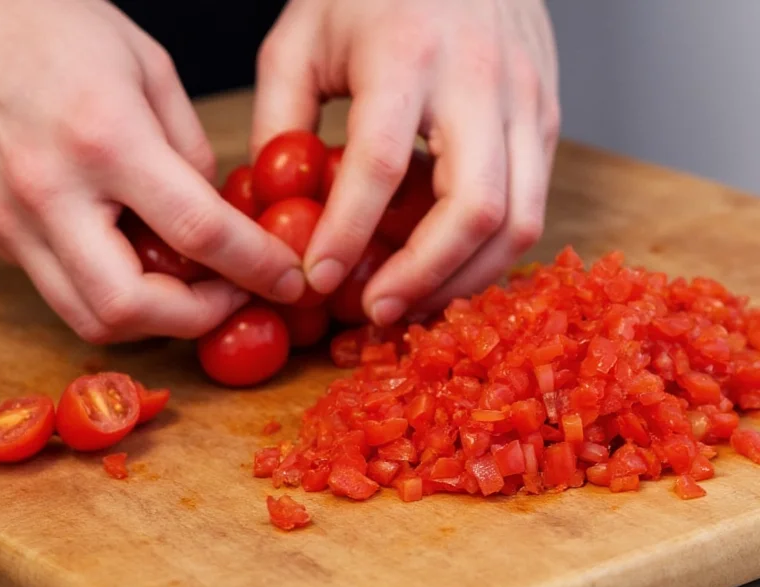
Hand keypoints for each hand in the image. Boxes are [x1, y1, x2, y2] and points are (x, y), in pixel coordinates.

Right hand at [0, 0, 305, 343]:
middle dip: (196, 318)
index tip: (289, 281)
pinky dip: (109, 289)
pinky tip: (134, 258)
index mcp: (104, 137)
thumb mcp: (151, 70)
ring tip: (189, 286)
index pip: (198, 231)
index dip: (256, 268)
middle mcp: (48, 190)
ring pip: (87, 316)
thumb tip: (214, 220)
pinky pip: (59, 286)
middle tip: (233, 297)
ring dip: (152, 318)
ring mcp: (7, 219)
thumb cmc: (59, 26)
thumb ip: (190, 154)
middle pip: (129, 307)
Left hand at [252, 0, 558, 324]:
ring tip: (411, 302)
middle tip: (375, 311)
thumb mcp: (301, 38)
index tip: (317, 280)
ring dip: (463, 279)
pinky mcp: (548, 120)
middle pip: (473, 209)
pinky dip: (486, 252)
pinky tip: (444, 265)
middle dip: (422, 277)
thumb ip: (279, 119)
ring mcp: (529, 102)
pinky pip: (530, 207)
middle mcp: (483, 81)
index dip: (347, 234)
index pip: (380, 164)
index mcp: (409, 54)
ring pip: (518, 222)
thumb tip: (276, 206)